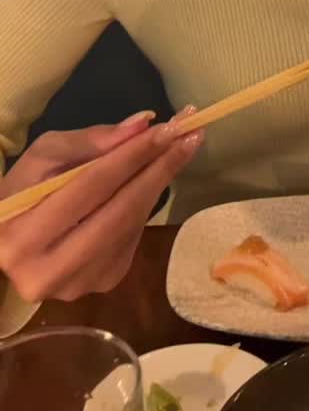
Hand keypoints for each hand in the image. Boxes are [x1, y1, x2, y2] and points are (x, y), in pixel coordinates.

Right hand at [0, 110, 202, 302]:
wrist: (11, 237)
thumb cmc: (25, 190)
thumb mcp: (44, 155)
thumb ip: (90, 141)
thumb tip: (142, 126)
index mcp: (22, 237)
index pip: (89, 187)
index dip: (131, 155)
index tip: (168, 128)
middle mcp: (47, 272)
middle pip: (118, 213)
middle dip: (157, 170)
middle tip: (189, 136)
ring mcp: (77, 285)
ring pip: (130, 227)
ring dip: (159, 185)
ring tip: (181, 149)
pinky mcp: (101, 284)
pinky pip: (132, 237)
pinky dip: (145, 205)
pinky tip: (154, 179)